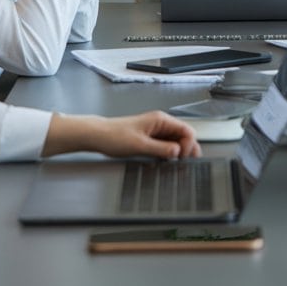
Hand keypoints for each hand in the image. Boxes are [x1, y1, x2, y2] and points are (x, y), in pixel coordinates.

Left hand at [43, 111, 201, 159]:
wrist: (98, 136)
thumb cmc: (114, 136)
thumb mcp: (139, 145)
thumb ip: (161, 148)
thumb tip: (177, 152)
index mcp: (160, 120)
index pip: (186, 130)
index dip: (188, 144)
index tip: (182, 157)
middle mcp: (160, 124)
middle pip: (182, 136)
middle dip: (187, 149)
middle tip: (187, 163)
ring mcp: (155, 131)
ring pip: (174, 142)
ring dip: (177, 152)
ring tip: (176, 164)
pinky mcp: (149, 139)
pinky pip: (164, 146)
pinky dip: (168, 154)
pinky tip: (166, 162)